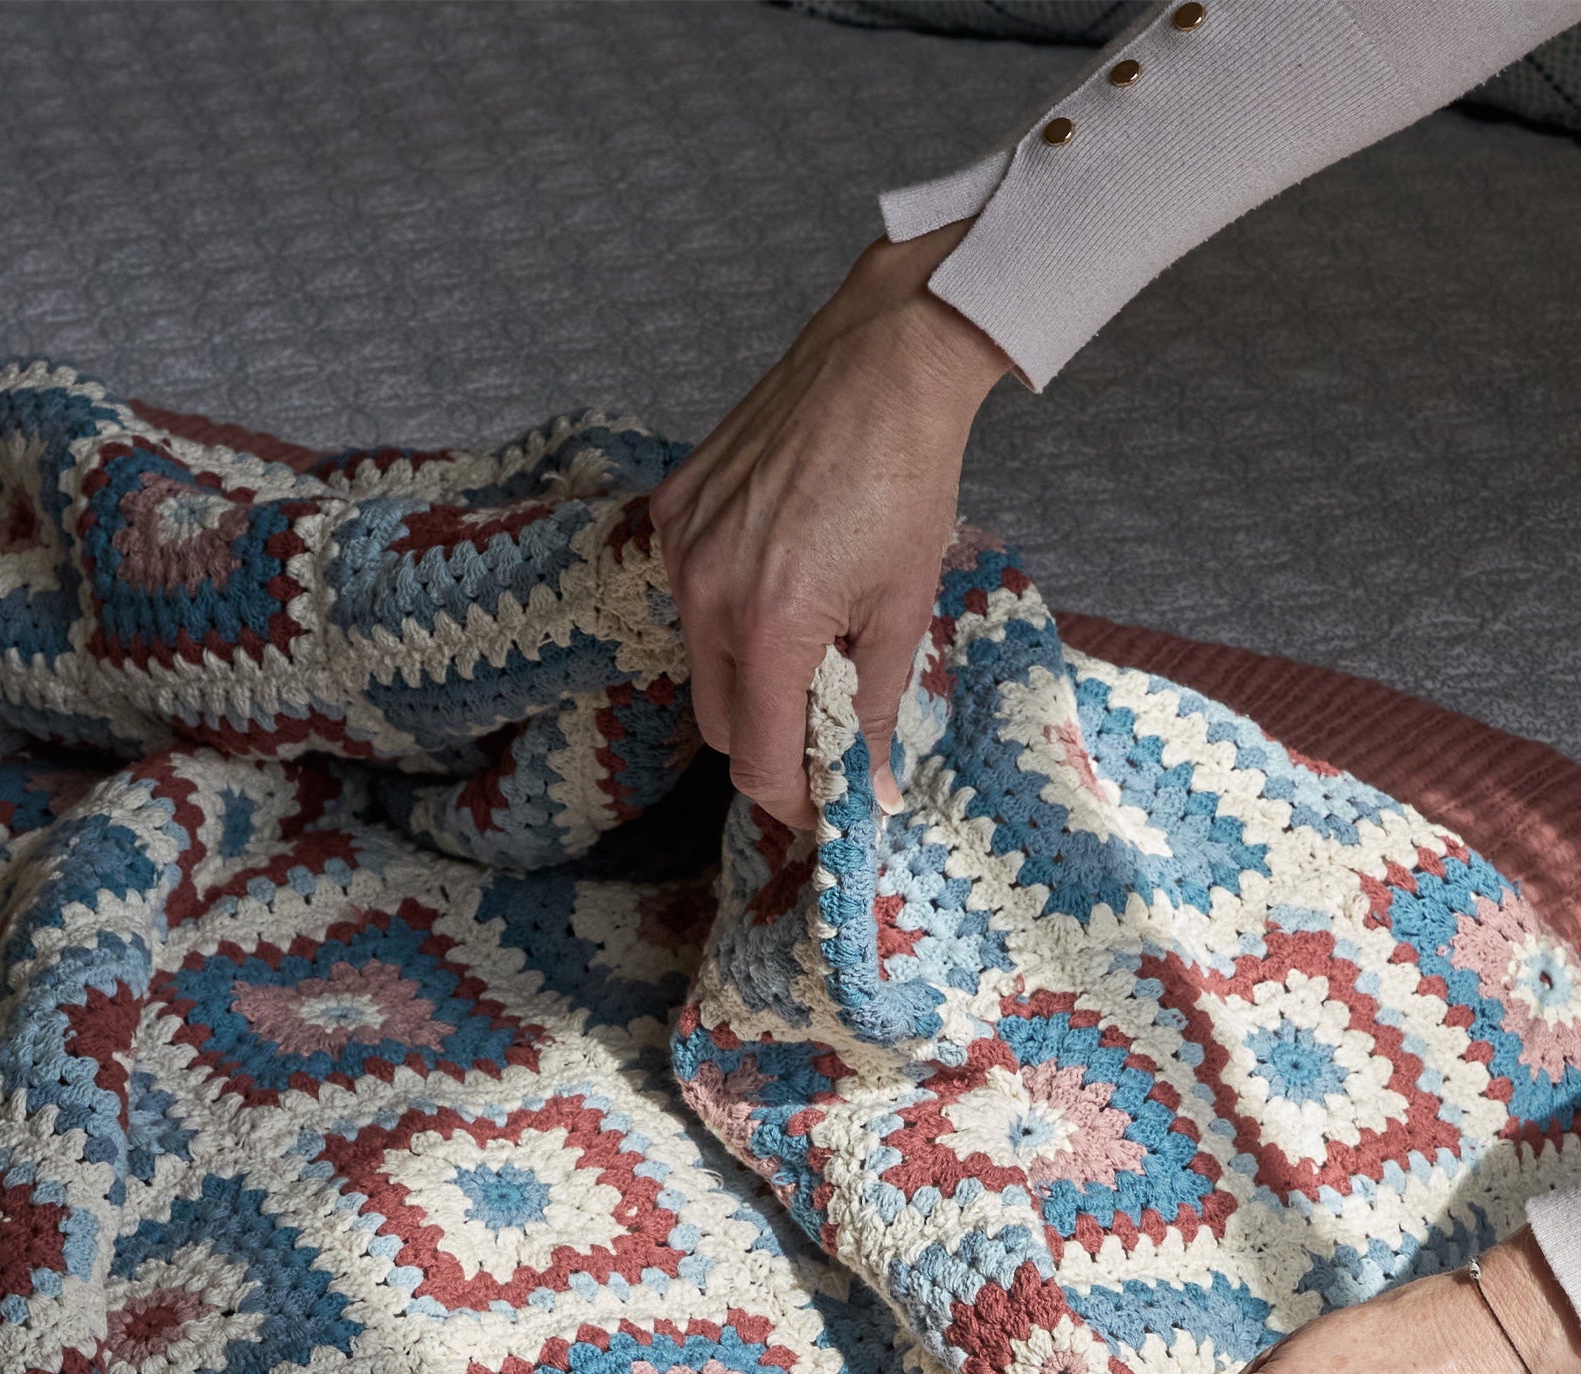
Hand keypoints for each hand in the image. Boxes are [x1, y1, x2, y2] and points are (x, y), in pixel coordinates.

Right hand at [649, 222, 1010, 828]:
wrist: (885, 361)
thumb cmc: (907, 476)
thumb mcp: (904, 608)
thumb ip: (876, 706)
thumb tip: (875, 783)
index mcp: (769, 626)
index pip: (759, 760)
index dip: (794, 801)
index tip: (828, 806)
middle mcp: (706, 590)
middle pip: (723, 723)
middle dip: (774, 746)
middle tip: (829, 740)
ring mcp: (680, 545)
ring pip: (703, 662)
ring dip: (752, 681)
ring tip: (814, 654)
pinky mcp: (673, 506)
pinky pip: (690, 593)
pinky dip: (731, 613)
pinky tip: (783, 583)